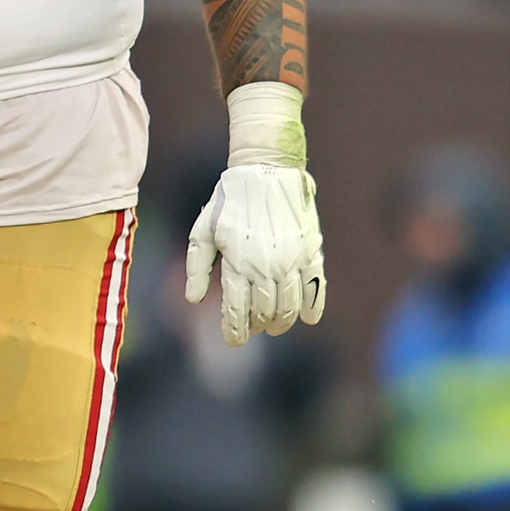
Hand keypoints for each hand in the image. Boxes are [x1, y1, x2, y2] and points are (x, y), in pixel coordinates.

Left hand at [185, 165, 324, 344]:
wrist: (267, 171)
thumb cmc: (229, 201)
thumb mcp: (203, 230)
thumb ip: (197, 266)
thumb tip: (193, 299)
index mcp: (237, 262)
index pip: (236, 309)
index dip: (234, 329)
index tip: (233, 339)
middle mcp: (267, 266)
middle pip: (264, 311)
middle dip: (256, 325)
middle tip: (251, 328)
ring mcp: (293, 260)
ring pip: (290, 305)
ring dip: (282, 321)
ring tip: (274, 326)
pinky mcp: (311, 251)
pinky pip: (316, 286)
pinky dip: (314, 305)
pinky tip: (309, 318)